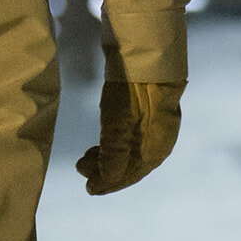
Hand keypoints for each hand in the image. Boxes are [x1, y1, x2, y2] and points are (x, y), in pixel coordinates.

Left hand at [76, 79, 183, 194]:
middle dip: (105, 171)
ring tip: (86, 157)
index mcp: (156, 148)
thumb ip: (113, 155)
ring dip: (107, 158)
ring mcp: (154, 125)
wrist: (147, 51)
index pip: (130, 174)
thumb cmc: (133, 90)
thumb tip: (106, 180)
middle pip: (130, 165)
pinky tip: (100, 144)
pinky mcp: (146, 110)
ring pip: (129, 151)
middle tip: (82, 169)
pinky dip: (113, 145)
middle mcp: (158, 140)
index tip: (90, 189)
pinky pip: (129, 138)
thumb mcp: (118, 124)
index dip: (110, 184)